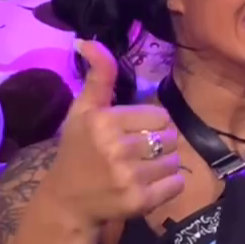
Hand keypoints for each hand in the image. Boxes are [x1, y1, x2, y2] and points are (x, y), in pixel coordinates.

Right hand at [44, 41, 185, 224]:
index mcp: (104, 121)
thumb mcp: (83, 111)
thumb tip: (88, 41)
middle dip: (159, 144)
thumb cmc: (78, 151)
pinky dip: (169, 185)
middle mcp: (116, 148)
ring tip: (139, 170)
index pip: (160, 115)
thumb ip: (97, 76)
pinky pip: (177, 184)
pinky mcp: (140, 202)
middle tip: (135, 154)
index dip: (149, 124)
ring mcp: (129, 177)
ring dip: (164, 165)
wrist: (67, 202)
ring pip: (176, 160)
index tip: (129, 134)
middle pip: (171, 137)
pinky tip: (146, 186)